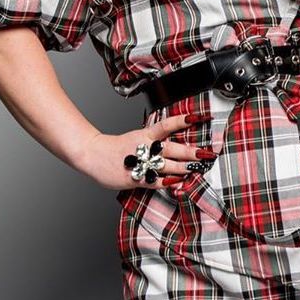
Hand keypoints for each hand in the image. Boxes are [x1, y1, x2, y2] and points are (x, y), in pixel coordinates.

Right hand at [75, 113, 212, 189]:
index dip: (183, 120)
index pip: (167, 125)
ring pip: (166, 165)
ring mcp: (141, 163)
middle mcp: (145, 148)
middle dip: (191, 152)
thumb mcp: (135, 138)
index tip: (199, 117)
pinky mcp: (136, 178)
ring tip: (198, 168)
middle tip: (207, 153)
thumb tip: (171, 142)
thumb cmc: (115, 148)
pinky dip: (167, 182)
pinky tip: (178, 182)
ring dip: (183, 167)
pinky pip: (155, 181)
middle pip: (172, 148)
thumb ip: (152, 140)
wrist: (92, 155)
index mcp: (145, 135)